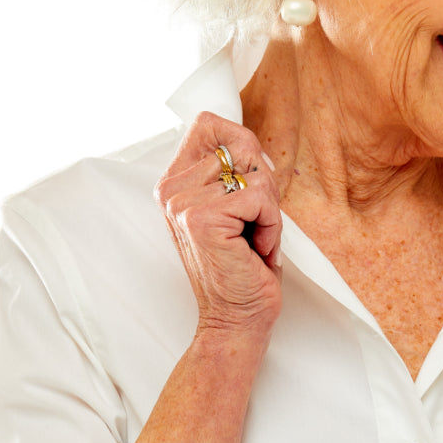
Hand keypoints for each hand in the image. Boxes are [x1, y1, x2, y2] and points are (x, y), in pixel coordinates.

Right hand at [155, 112, 282, 341]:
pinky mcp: (202, 219)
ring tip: (252, 242)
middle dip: (263, 186)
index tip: (248, 189)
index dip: (242, 146)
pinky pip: (260, 199)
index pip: (209, 123)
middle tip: (253, 225)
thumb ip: (233, 171)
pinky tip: (256, 251)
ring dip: (268, 212)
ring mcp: (182, 203)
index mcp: (174, 182)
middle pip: (241, 146)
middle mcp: (171, 189)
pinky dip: (271, 227)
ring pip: (256, 175)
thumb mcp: (236, 209)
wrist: (237, 319)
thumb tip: (252, 142)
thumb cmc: (242, 268)